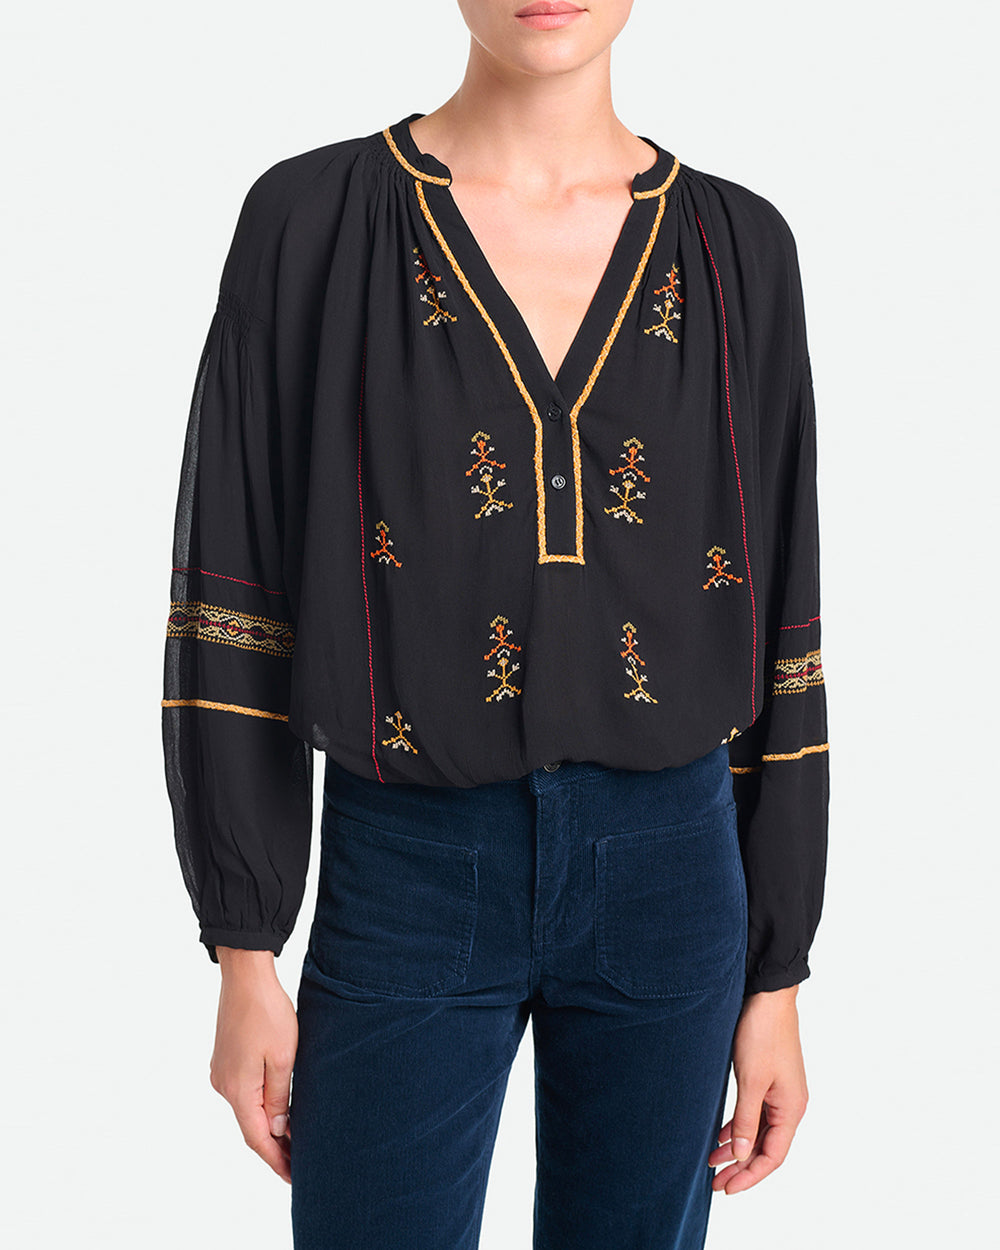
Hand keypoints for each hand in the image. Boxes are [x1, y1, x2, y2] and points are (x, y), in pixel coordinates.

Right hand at [209, 948, 297, 1182]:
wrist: (246, 977)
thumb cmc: (268, 1013)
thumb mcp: (283, 1058)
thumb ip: (278, 1098)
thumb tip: (275, 1131)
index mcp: (238, 1089)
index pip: (257, 1138)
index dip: (276, 1160)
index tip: (294, 1177)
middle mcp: (223, 1085)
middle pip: (250, 1127)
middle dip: (274, 1146)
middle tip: (300, 1161)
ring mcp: (221, 1072)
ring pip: (246, 1109)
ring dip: (268, 1124)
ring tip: (294, 1136)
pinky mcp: (225, 1059)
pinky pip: (244, 1091)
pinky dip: (260, 1104)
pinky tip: (278, 1106)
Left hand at [709, 985, 808, 1193]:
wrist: (768, 997)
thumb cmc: (762, 1034)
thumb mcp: (751, 1081)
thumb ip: (746, 1119)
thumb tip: (742, 1155)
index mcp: (791, 1109)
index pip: (772, 1156)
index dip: (749, 1175)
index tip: (726, 1188)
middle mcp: (790, 1104)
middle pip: (766, 1147)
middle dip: (741, 1166)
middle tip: (715, 1183)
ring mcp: (780, 1092)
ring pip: (759, 1131)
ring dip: (738, 1147)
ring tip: (712, 1161)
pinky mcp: (769, 1080)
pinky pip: (755, 1113)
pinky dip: (740, 1126)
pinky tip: (722, 1134)